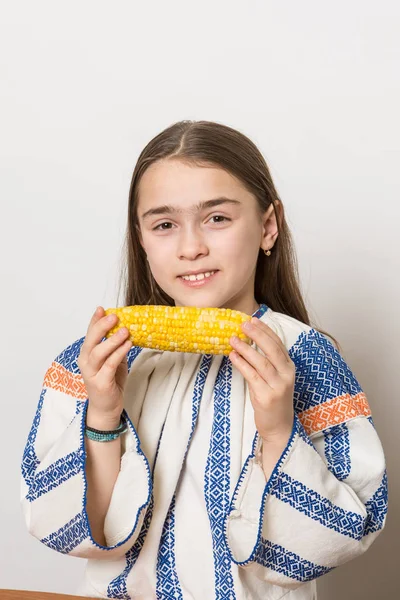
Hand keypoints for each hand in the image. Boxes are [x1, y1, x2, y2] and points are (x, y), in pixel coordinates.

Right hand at [77, 306, 132, 427]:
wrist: (106, 408)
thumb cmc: (110, 381)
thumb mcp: (113, 360)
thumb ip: (115, 346)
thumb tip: (127, 327)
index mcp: (87, 354)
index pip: (89, 333)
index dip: (95, 320)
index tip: (102, 308)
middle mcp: (85, 362)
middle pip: (91, 340)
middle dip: (102, 326)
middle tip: (115, 316)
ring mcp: (91, 373)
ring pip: (99, 352)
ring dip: (113, 340)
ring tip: (125, 330)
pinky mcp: (101, 383)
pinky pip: (110, 365)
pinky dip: (119, 353)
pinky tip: (128, 345)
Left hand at [229, 317, 294, 443]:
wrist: (279, 427)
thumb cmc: (274, 400)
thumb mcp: (274, 378)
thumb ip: (266, 361)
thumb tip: (247, 341)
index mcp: (289, 367)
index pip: (278, 344)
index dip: (265, 330)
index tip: (253, 320)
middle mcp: (287, 375)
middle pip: (272, 349)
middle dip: (257, 335)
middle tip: (243, 324)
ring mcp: (278, 386)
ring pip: (261, 362)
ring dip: (246, 349)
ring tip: (233, 339)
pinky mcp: (267, 397)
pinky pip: (252, 376)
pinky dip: (242, 364)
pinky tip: (233, 356)